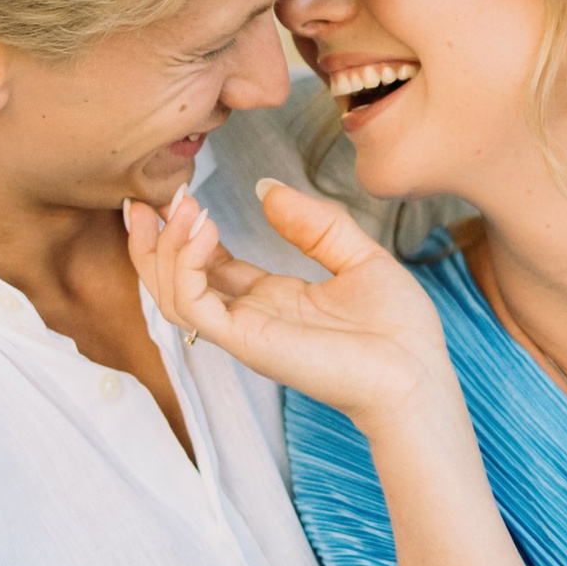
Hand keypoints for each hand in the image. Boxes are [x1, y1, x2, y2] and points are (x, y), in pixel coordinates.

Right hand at [125, 177, 459, 436]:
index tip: (180, 195)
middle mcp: (250, 316)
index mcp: (273, 299)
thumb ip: (314, 224)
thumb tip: (266, 188)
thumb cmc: (400, 331)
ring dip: (166, 247)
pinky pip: (193, 305)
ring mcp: (245, 331)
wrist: (418, 377)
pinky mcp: (248, 341)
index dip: (187, 231)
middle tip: (148, 200)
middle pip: (176, 281)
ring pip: (173, 295)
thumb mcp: (360, 256)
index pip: (208, 266)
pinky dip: (186, 266)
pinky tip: (205, 232)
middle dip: (154, 240)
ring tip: (185, 207)